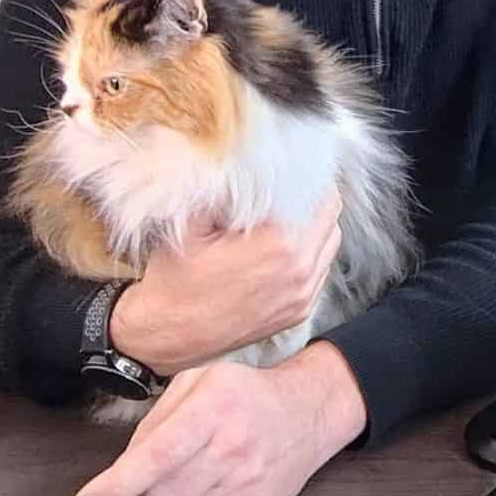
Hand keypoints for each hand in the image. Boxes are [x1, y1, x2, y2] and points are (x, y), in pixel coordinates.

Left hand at [71, 342, 366, 495]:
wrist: (310, 408)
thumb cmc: (248, 393)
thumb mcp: (202, 380)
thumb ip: (158, 417)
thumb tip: (125, 464)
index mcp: (214, 406)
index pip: (156, 457)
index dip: (115, 485)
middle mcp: (233, 444)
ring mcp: (248, 478)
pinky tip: (196, 494)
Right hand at [111, 190, 342, 374]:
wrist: (164, 336)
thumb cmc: (174, 278)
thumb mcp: (192, 222)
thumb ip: (226, 188)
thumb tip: (249, 159)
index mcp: (280, 245)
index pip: (320, 195)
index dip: (309, 175)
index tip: (294, 167)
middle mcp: (300, 272)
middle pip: (330, 215)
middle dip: (313, 196)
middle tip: (291, 186)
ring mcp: (303, 295)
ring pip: (331, 241)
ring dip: (316, 224)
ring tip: (288, 215)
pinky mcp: (300, 311)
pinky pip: (321, 269)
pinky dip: (311, 252)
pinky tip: (284, 246)